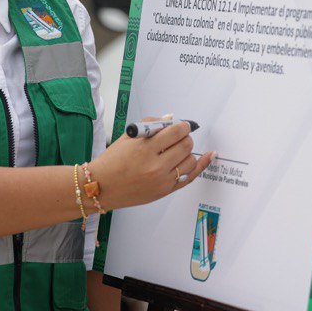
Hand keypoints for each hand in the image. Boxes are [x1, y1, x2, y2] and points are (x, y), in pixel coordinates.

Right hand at [89, 119, 213, 209]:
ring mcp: (162, 181)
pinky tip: (210, 156)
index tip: (181, 125)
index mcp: (146, 149)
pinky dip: (202, 165)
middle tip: (178, 136)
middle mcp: (156, 166)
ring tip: (176, 150)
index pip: (176, 132)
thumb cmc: (112, 161)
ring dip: (187, 151)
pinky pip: (190, 177)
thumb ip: (152, 124)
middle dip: (185, 137)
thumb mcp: (129, 136)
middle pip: (186, 145)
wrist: (101, 187)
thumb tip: (171, 119)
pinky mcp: (165, 191)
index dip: (182, 126)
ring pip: (190, 160)